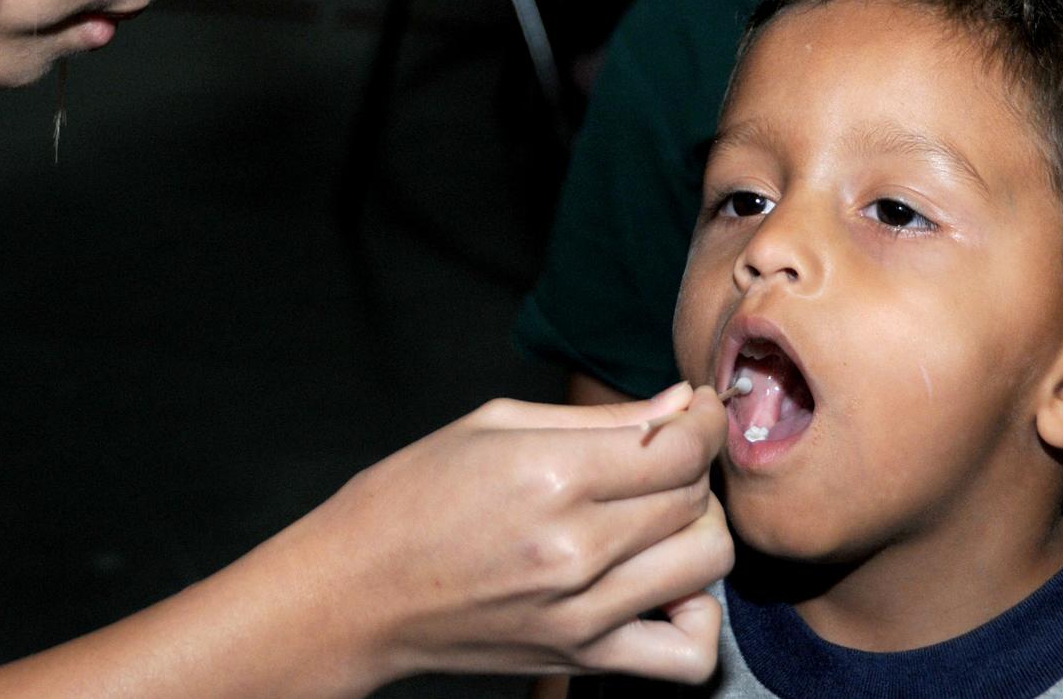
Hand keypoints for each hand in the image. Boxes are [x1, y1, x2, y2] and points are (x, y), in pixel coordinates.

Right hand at [308, 383, 733, 687]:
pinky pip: (687, 654)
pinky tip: (666, 587)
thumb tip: (680, 403)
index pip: (680, 448)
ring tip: (661, 515)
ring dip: (697, 529)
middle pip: (694, 499)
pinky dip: (698, 617)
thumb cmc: (413, 497)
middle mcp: (574, 546)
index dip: (705, 421)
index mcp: (550, 474)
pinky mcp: (582, 658)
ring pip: (704, 561)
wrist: (357, 591)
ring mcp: (582, 611)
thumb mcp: (495, 426)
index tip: (698, 411)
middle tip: (662, 456)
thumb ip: (599, 418)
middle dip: (693, 466)